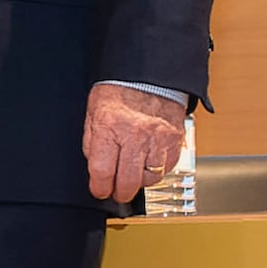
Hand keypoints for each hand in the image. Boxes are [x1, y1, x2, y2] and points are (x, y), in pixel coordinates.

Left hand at [84, 82, 191, 207]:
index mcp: (109, 125)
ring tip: (134, 173)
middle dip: (119, 193)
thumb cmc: (120, 91)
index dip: (99, 188)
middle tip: (117, 191)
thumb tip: (96, 170)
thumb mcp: (94, 112)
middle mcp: (134, 134)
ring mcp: (157, 138)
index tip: (100, 190)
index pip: (102, 171)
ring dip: (139, 182)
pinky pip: (167, 168)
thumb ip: (92, 142)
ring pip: (149, 179)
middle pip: (127, 182)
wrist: (150, 74)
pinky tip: (149, 163)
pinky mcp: (174, 140)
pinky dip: (157, 171)